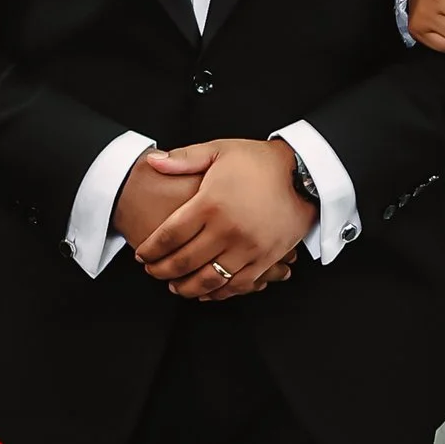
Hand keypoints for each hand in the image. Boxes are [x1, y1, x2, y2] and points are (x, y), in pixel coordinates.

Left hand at [113, 137, 312, 297]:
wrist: (302, 172)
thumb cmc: (258, 161)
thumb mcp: (219, 150)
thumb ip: (184, 159)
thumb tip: (152, 162)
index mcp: (211, 204)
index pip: (170, 235)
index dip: (151, 250)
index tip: (141, 256)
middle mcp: (228, 229)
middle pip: (185, 261)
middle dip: (162, 271)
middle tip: (152, 272)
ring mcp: (248, 247)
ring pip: (209, 279)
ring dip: (187, 287)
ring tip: (175, 286)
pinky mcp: (266, 258)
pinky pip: (238, 285)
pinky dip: (219, 293)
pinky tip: (207, 293)